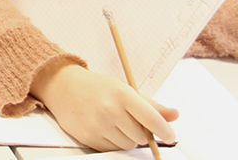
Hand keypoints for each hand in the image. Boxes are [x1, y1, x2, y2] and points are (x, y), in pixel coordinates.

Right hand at [31, 61, 177, 150]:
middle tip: (130, 121)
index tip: (170, 135)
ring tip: (115, 123)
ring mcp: (98, 125)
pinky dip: (114, 142)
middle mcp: (110, 110)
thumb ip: (150, 104)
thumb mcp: (124, 88)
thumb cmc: (96, 87)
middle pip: (141, 136)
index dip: (165, 130)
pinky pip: (113, 150)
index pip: (151, 118)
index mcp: (122, 94)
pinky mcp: (89, 137)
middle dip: (141, 133)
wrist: (62, 87)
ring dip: (128, 139)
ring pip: (128, 145)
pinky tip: (105, 128)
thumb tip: (175, 115)